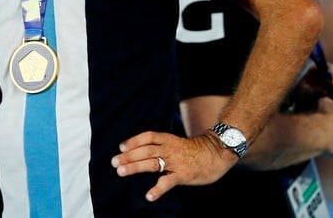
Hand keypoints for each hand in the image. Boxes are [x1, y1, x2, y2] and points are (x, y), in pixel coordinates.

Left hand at [111, 131, 235, 201]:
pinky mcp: (183, 175)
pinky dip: (157, 189)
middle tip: (114, 162)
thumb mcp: (177, 142)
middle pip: (145, 150)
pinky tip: (149, 196)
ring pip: (152, 163)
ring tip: (121, 171)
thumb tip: (142, 152)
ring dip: (135, 167)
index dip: (133, 141)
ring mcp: (176, 161)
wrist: (217, 153)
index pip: (148, 136)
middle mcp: (170, 148)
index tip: (121, 147)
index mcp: (168, 139)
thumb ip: (162, 146)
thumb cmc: (195, 150)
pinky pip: (168, 182)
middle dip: (128, 156)